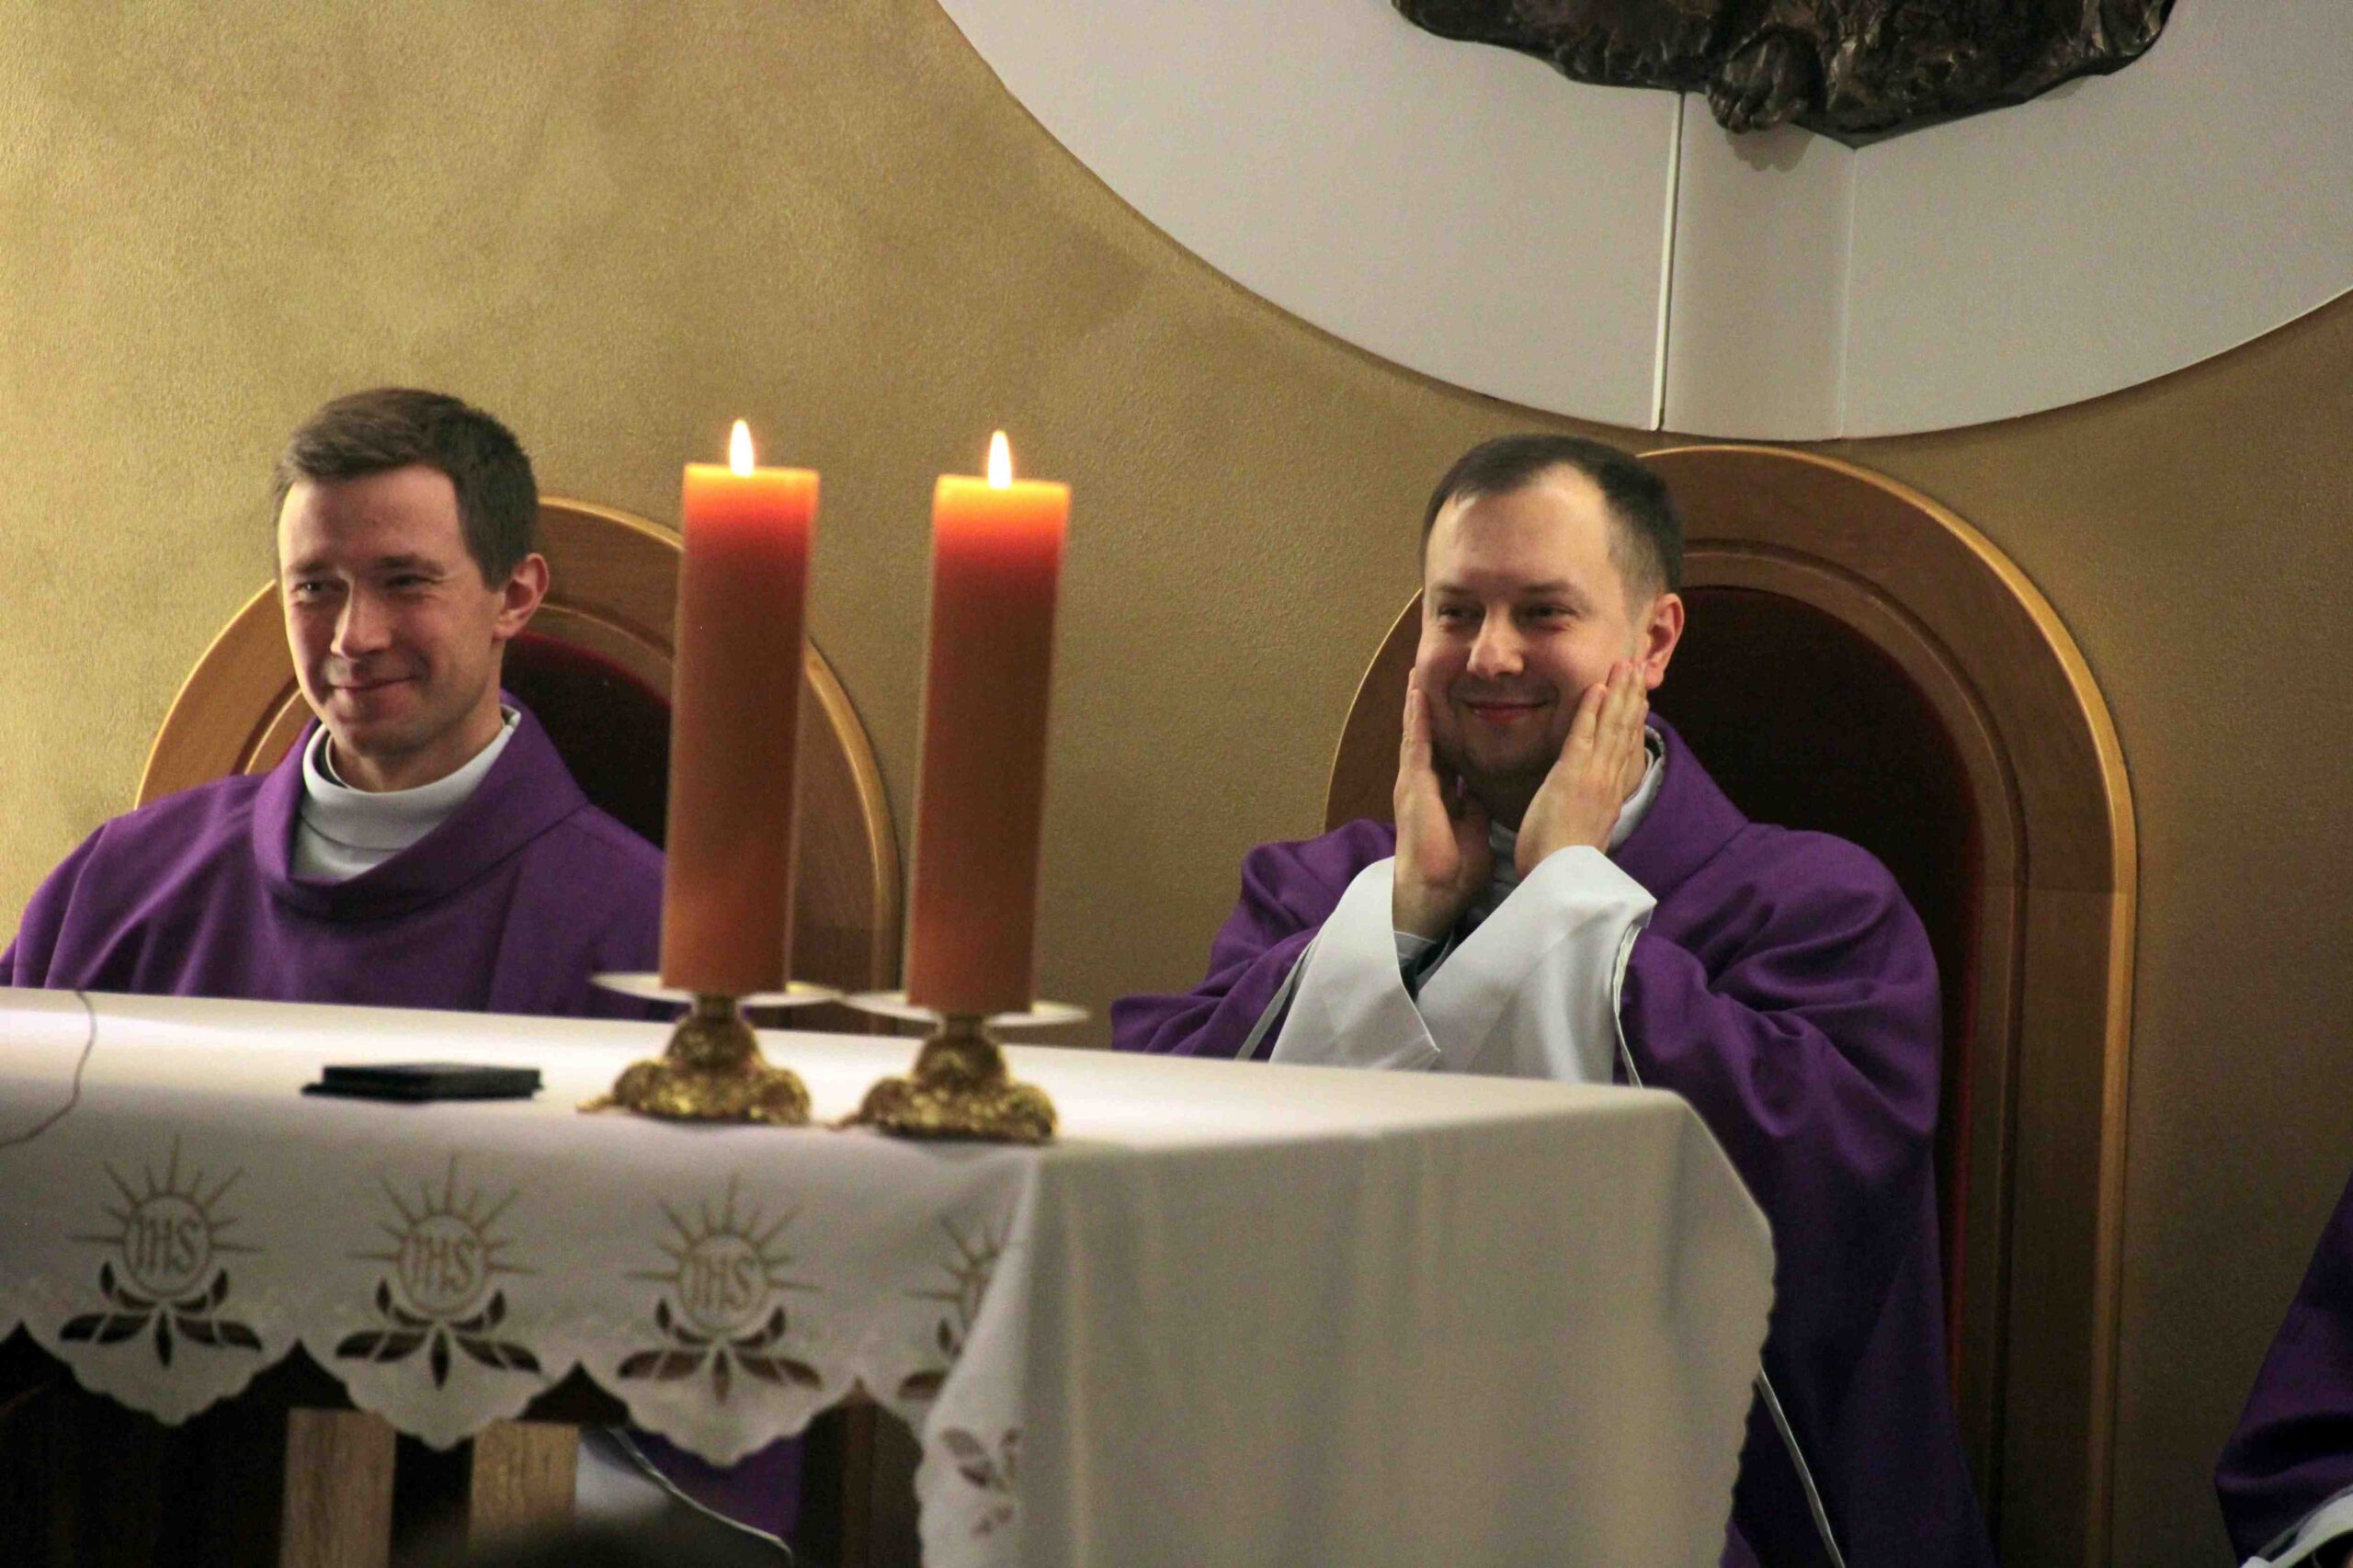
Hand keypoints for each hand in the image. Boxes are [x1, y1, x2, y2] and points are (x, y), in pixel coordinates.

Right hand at [1391, 670, 1493, 939]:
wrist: (1434, 892)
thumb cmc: (1454, 872)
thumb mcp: (1472, 832)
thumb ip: (1473, 811)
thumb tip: (1480, 796)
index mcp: (1437, 798)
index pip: (1441, 756)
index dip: (1443, 732)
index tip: (1447, 709)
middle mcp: (1420, 787)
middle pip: (1423, 740)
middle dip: (1424, 711)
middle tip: (1422, 678)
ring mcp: (1413, 784)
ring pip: (1415, 735)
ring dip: (1415, 706)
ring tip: (1415, 676)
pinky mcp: (1413, 786)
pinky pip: (1415, 744)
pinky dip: (1416, 718)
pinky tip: (1417, 694)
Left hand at [1515, 660, 1648, 876]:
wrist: (1561, 883)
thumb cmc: (1563, 866)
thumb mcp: (1584, 834)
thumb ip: (1590, 813)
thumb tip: (1588, 806)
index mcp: (1611, 797)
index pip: (1626, 751)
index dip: (1635, 722)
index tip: (1641, 699)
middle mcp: (1609, 783)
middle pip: (1625, 732)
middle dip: (1632, 697)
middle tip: (1638, 668)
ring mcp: (1594, 778)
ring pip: (1612, 727)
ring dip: (1620, 693)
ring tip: (1626, 666)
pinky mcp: (1573, 777)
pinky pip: (1584, 736)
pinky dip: (1591, 710)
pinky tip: (1598, 687)